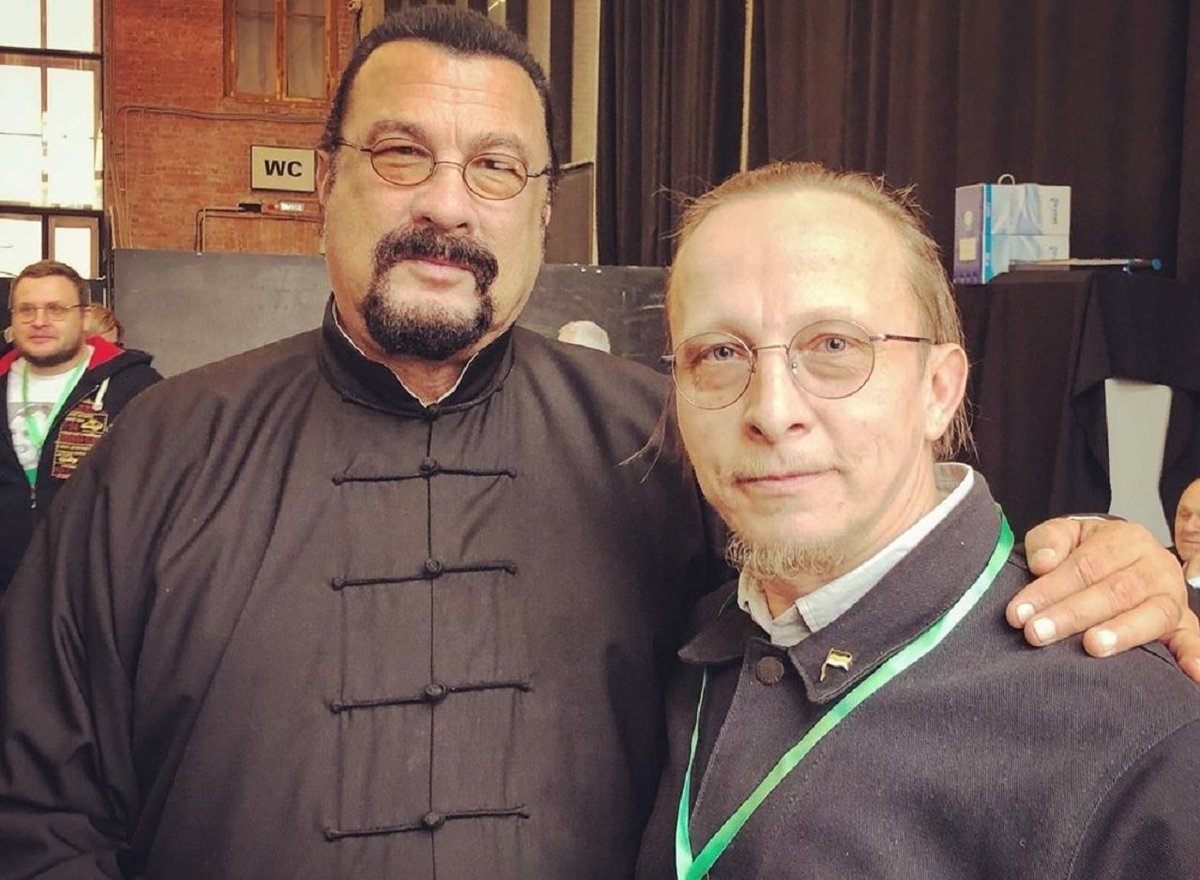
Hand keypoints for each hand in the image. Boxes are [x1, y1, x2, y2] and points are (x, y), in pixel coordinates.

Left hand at [1005, 517, 1199, 682]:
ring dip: (1121, 634)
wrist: (1121, 556)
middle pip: (1114, 592)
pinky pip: (1193, 640)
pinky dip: (1194, 656)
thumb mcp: (1065, 534)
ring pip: (1150, 615)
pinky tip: (1191, 675)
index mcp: (1125, 539)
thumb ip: (1049, 541)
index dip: (1050, 590)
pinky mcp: (1184, 624)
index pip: (1084, 566)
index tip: (1018, 612)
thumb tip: (1043, 563)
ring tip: (1092, 647)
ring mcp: (1172, 597)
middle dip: (1071, 615)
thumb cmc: (1086, 551)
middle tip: (1037, 633)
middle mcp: (1155, 566)